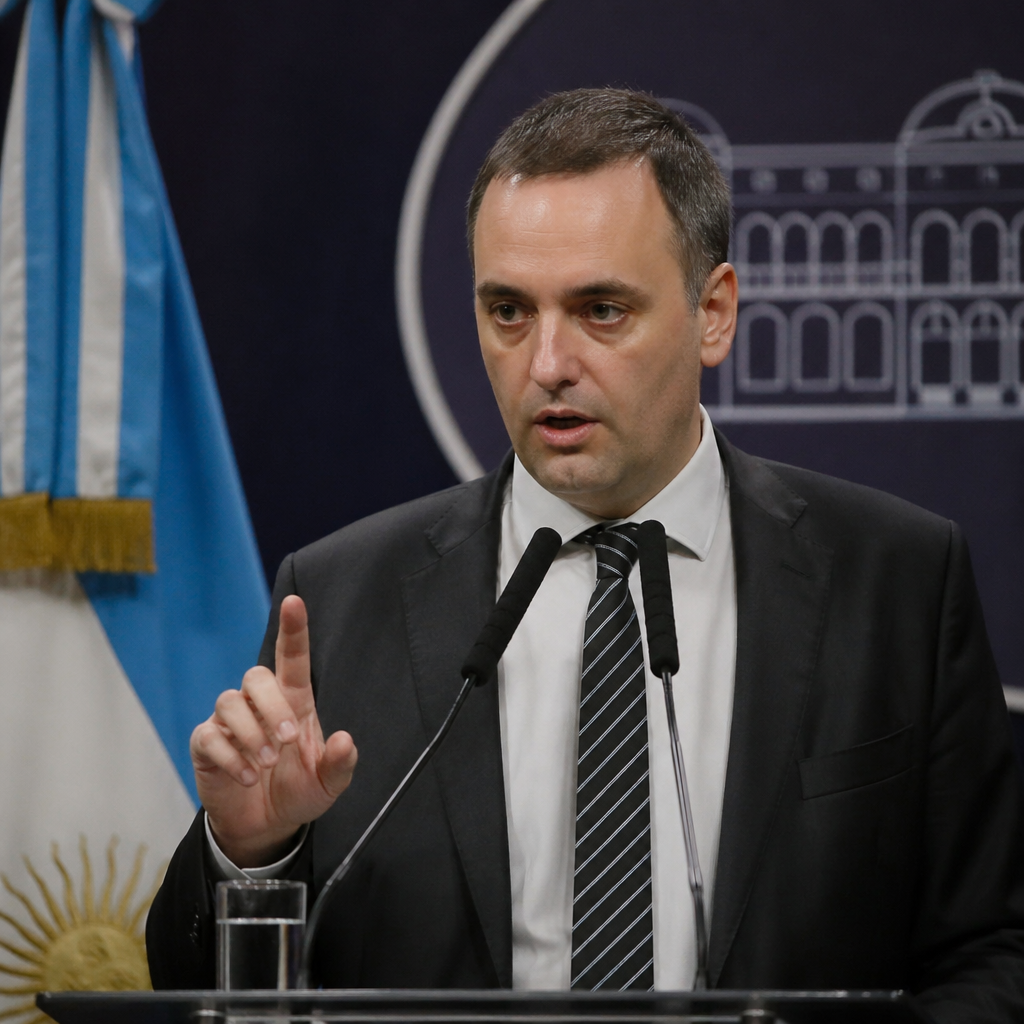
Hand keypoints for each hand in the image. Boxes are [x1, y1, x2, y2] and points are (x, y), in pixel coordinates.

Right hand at [190, 595, 357, 866]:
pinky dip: (230, 757)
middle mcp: (260, 705)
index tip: (294, 602)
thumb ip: (340, 764)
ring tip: (266, 765)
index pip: (292, 658)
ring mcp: (230, 722)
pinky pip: (208, 736)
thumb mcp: (329, 784)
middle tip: (287, 741)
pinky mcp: (206, 744)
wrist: (265, 826)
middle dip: (272, 706)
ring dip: (251, 734)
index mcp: (294, 703)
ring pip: (230, 703)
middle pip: (256, 676)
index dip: (293, 629)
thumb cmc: (299, 792)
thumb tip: (345, 740)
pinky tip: (246, 777)